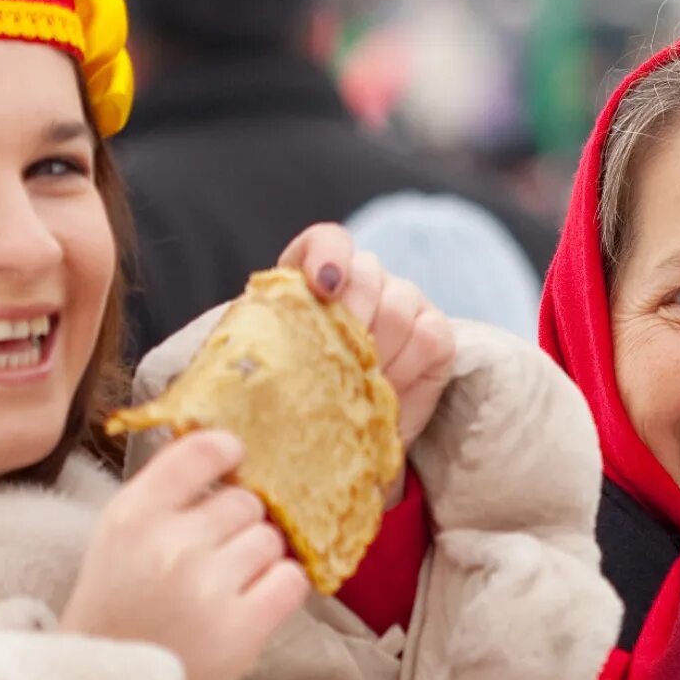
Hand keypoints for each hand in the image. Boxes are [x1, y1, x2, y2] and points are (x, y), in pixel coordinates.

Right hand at [63, 429, 311, 679]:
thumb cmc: (115, 618)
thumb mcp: (117, 545)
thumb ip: (163, 501)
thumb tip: (224, 452)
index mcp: (131, 517)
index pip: (199, 452)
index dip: (227, 452)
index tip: (235, 459)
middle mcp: (169, 545)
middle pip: (244, 501)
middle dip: (237, 526)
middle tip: (213, 559)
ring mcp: (207, 587)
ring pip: (270, 540)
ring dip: (257, 560)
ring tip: (225, 590)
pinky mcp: (241, 629)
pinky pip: (291, 580)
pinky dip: (279, 590)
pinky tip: (252, 605)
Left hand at [278, 224, 457, 454]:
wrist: (334, 439)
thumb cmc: (294, 397)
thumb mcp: (267, 364)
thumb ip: (260, 335)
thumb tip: (244, 334)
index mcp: (313, 276)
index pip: (328, 240)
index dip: (328, 256)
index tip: (324, 288)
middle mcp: (363, 280)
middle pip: (366, 273)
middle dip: (351, 318)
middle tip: (337, 359)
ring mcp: (403, 303)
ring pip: (398, 303)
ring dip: (378, 349)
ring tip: (359, 381)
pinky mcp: (435, 334)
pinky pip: (429, 335)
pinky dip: (408, 364)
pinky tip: (389, 386)